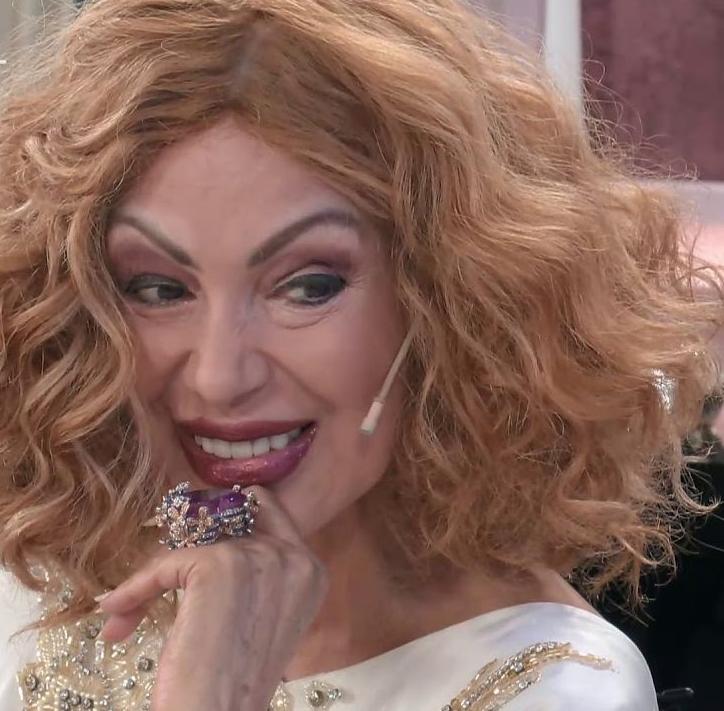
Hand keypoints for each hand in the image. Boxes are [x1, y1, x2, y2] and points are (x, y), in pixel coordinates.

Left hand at [97, 486, 328, 710]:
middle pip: (227, 517)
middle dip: (189, 541)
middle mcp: (292, 555)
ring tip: (131, 606)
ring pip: (193, 540)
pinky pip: (166, 563)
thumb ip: (252, 575)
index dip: (228, 517)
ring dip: (158, 572)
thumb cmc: (238, 682)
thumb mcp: (261, 618)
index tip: (193, 534)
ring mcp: (257, 557)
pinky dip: (138, 586)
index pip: (267, 509)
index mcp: (311, 570)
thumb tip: (203, 545)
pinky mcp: (216, 565)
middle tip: (163, 573)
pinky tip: (119, 612)